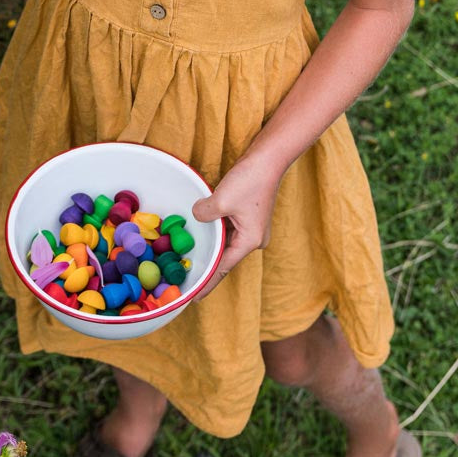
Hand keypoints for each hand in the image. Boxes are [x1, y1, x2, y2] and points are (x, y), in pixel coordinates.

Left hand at [191, 149, 281, 298]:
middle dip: (208, 266)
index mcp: (250, 241)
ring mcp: (252, 228)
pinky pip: (228, 231)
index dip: (208, 282)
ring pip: (226, 243)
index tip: (195, 297)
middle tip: (188, 279)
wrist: (268, 159)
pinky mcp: (248, 216)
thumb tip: (197, 216)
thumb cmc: (250, 180)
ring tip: (192, 260)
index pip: (223, 268)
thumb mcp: (221, 200)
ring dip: (211, 247)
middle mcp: (253, 239)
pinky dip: (216, 233)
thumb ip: (205, 214)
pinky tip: (203, 235)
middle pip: (226, 258)